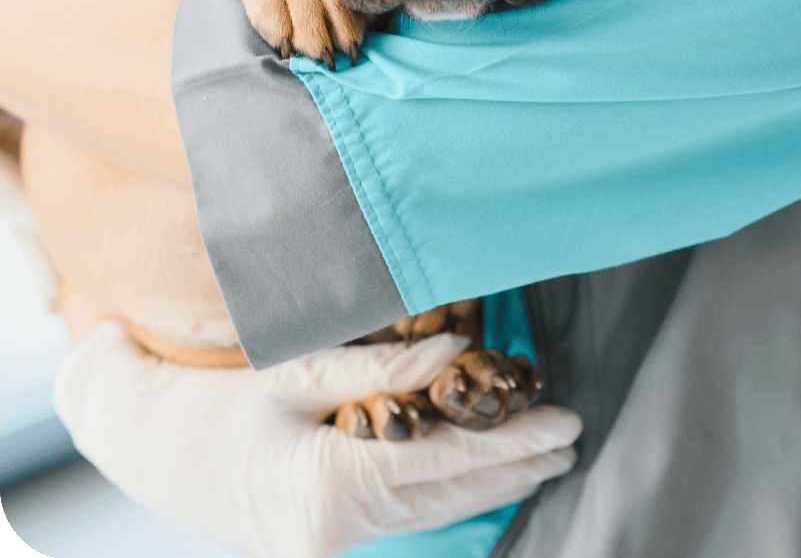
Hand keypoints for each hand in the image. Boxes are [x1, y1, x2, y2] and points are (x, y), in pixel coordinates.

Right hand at [55, 323, 580, 557]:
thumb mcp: (294, 372)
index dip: (510, 443)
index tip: (564, 422)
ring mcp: (325, 545)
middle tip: (569, 440)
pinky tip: (472, 475)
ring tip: (536, 458)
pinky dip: (444, 492)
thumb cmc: (210, 400)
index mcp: (330, 487)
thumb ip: (383, 369)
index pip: (446, 463)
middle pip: (447, 496)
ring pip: (429, 512)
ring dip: (485, 484)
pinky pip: (400, 515)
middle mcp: (334, 530)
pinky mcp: (318, 540)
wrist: (139, 442)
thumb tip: (458, 354)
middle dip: (513, 468)